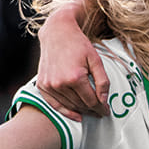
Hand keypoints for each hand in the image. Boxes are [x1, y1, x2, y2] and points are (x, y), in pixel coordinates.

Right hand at [36, 0, 109, 120]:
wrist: (57, 33)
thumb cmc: (79, 45)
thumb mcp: (96, 60)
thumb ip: (102, 81)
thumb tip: (103, 101)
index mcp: (75, 77)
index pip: (91, 101)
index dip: (101, 108)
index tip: (106, 112)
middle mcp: (60, 83)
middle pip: (80, 105)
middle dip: (92, 110)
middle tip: (100, 112)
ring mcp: (49, 85)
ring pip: (68, 105)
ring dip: (81, 110)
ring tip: (90, 111)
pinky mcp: (42, 84)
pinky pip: (53, 104)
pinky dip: (64, 111)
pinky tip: (75, 115)